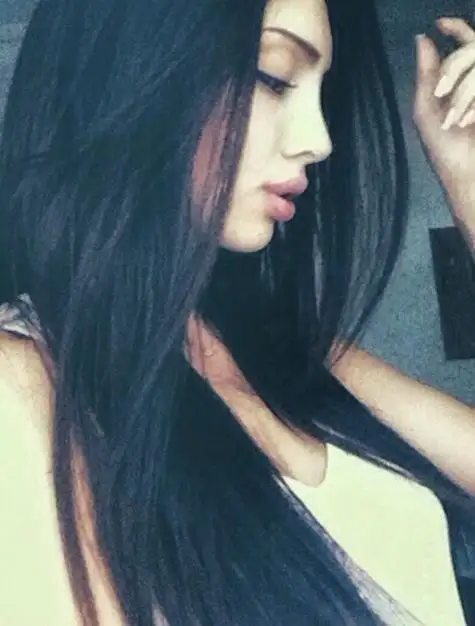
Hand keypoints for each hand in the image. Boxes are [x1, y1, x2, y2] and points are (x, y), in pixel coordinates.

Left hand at [413, 18, 474, 219]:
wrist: (466, 173)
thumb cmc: (445, 146)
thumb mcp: (427, 108)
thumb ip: (426, 74)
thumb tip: (422, 38)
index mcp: (462, 78)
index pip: (466, 41)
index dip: (456, 28)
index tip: (440, 23)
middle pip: (472, 50)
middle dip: (454, 69)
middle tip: (441, 92)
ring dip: (463, 94)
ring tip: (455, 121)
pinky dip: (472, 103)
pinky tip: (468, 122)